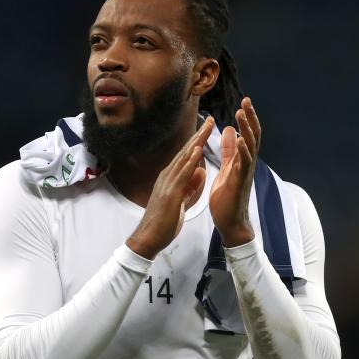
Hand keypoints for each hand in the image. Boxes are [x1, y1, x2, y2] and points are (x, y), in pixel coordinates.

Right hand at [126, 117, 213, 258]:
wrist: (148, 238)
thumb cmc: (163, 222)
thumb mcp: (182, 201)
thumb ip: (191, 186)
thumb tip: (201, 171)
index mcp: (170, 179)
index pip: (186, 156)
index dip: (197, 142)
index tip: (208, 129)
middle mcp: (167, 176)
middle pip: (185, 152)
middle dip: (198, 135)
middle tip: (210, 120)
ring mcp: (167, 183)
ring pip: (184, 158)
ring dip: (196, 142)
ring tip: (207, 128)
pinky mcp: (170, 193)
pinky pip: (182, 174)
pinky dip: (190, 160)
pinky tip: (198, 150)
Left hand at [210, 97, 259, 246]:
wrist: (230, 223)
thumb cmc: (228, 198)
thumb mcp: (227, 169)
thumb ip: (229, 151)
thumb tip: (228, 131)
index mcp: (242, 160)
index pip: (247, 134)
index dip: (247, 119)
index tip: (244, 102)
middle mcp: (247, 163)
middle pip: (252, 136)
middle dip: (249, 118)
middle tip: (246, 100)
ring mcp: (245, 172)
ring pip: (250, 146)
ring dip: (246, 129)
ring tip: (242, 113)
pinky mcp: (240, 182)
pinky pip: (244, 164)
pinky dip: (243, 151)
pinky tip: (240, 139)